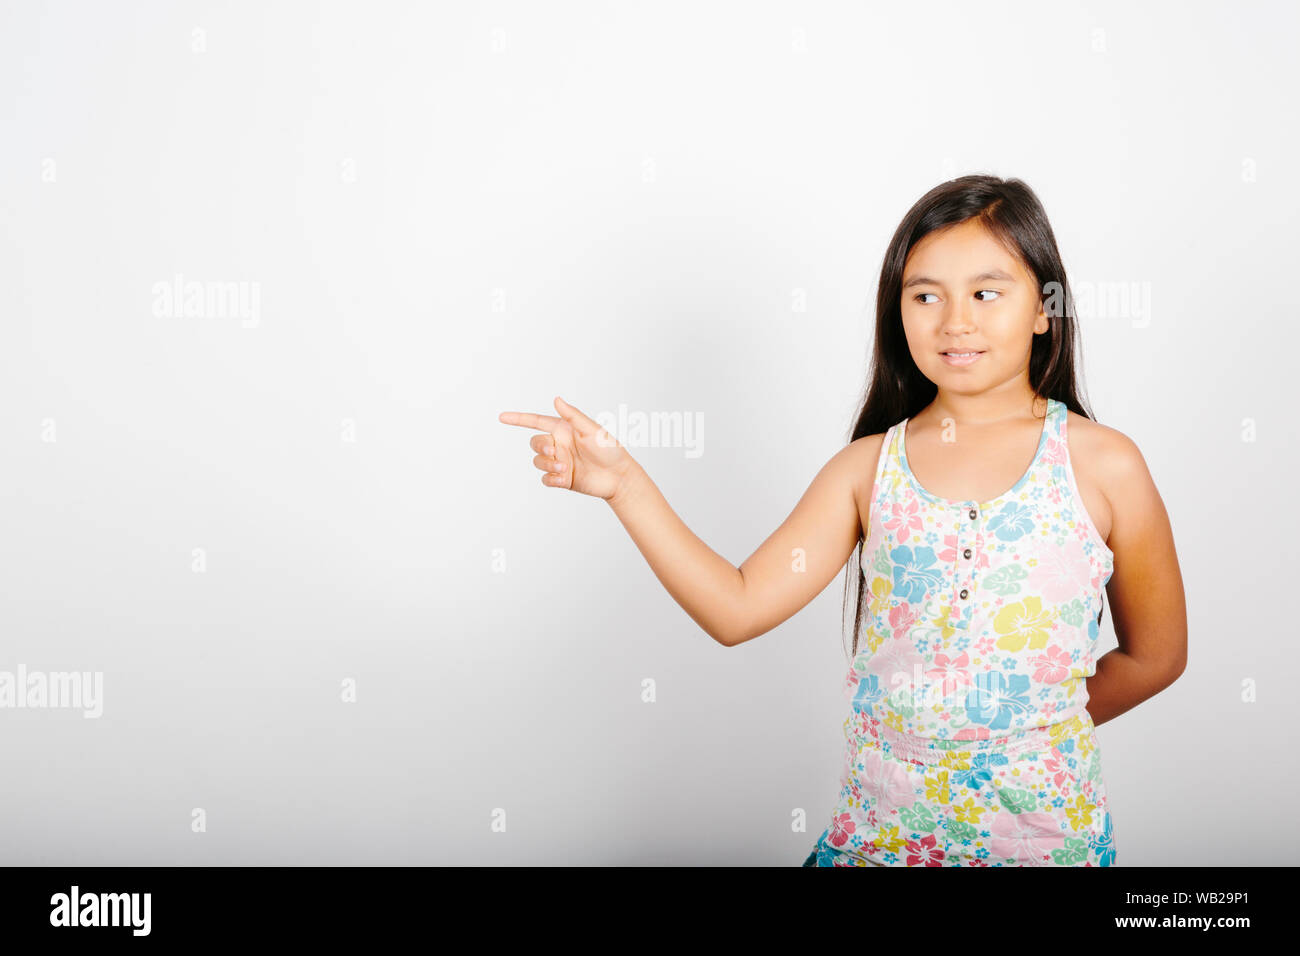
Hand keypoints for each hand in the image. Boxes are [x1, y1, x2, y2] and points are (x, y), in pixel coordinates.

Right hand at [498, 396, 635, 499]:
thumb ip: (572, 416)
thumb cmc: (609, 449)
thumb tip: (556, 399)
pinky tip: (564, 478)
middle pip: (534, 443)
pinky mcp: (561, 478)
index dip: (518, 419)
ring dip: (547, 464)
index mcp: (563, 429)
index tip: (501, 417)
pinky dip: (552, 478)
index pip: (536, 422)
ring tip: (564, 468)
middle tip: (555, 452)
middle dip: (541, 447)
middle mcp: (559, 444)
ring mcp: (559, 462)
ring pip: (538, 461)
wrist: (618, 476)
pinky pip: (545, 478)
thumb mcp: (592, 430)